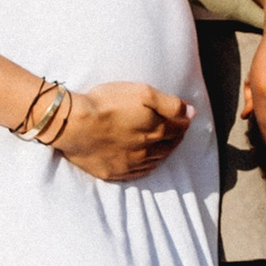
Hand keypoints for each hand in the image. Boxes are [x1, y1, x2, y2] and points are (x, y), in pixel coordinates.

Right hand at [54, 80, 192, 182]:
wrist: (74, 124)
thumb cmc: (107, 103)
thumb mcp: (143, 92)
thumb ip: (170, 104)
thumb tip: (191, 112)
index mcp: (156, 131)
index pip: (178, 129)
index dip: (182, 122)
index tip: (183, 118)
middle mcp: (147, 151)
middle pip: (168, 146)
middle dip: (175, 137)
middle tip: (176, 131)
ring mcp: (130, 164)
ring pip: (155, 160)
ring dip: (162, 152)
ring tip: (163, 145)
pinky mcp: (114, 172)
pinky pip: (138, 173)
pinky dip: (146, 166)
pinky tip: (146, 162)